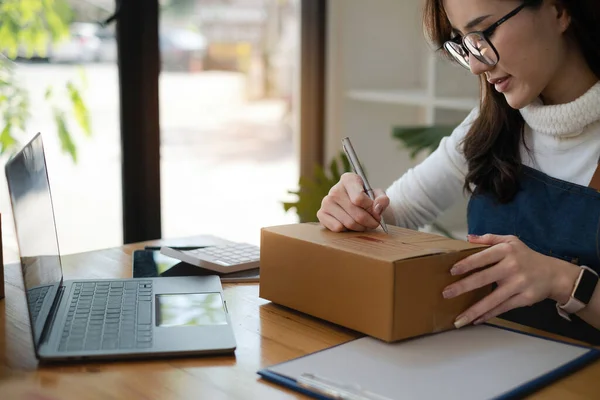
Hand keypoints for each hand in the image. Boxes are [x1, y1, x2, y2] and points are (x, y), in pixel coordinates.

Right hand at [317, 172, 389, 231]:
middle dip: (370, 222)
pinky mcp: (321, 214)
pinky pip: (338, 228)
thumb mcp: (378, 196)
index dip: (371, 209)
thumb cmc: (367, 199)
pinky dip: (347, 230)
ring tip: (364, 225)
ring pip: (349, 223)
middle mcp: (335, 189)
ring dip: (361, 228)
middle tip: (375, 223)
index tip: (377, 213)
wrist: (354, 205)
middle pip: (356, 213)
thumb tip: (376, 209)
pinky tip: (350, 225)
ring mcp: (326, 202)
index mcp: (348, 179)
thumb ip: (382, 200)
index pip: (359, 198)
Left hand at [442, 234, 580, 327]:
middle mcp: (512, 267)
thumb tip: (468, 238)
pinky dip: (488, 315)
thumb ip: (489, 239)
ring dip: (474, 310)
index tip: (452, 270)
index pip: (483, 257)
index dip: (467, 264)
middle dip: (463, 287)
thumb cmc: (526, 256)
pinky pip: (502, 308)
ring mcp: (518, 284)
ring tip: (458, 319)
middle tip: (446, 293)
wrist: (553, 274)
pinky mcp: (524, 298)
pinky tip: (475, 320)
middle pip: (484, 278)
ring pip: (492, 299)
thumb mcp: (511, 241)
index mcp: (506, 251)